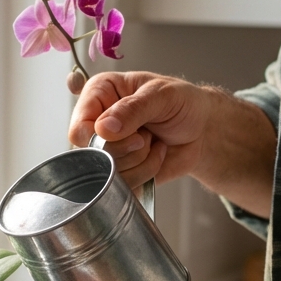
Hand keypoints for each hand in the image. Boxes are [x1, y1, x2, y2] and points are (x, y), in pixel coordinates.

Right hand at [68, 71, 217, 188]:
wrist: (202, 129)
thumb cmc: (182, 103)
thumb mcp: (162, 96)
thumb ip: (132, 109)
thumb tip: (104, 128)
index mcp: (98, 94)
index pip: (78, 129)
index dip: (102, 138)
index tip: (134, 132)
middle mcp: (96, 123)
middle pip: (93, 156)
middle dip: (128, 150)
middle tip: (147, 135)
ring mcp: (106, 150)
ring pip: (109, 174)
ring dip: (141, 161)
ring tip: (154, 143)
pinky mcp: (118, 172)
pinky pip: (123, 186)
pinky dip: (146, 174)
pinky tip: (155, 156)